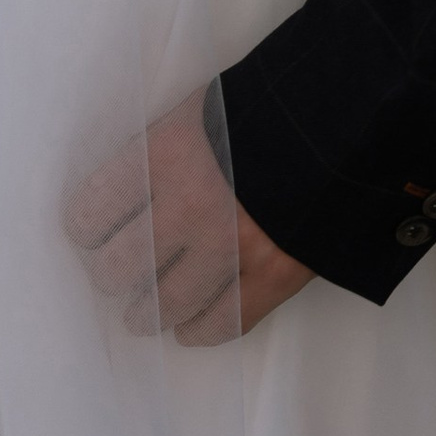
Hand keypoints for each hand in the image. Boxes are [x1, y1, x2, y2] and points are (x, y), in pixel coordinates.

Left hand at [63, 88, 315, 347]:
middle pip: (118, 268)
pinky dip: (198, 330)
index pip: (90, 209)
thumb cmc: (269, 104)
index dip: (84, 227)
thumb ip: (162, 148)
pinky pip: (220, 325)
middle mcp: (188, 207)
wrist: (351, 118)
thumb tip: (127, 187)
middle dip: (111, 273)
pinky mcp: (271, 278)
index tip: (90, 232)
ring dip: (144, 314)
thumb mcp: (201, 109)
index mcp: (164, 155)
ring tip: (144, 312)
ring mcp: (230, 249)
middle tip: (116, 272)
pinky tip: (191, 325)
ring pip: (161, 307)